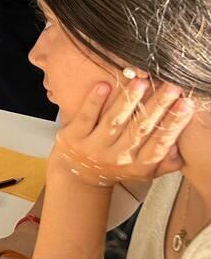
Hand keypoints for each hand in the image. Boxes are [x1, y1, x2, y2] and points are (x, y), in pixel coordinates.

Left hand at [50, 78, 192, 187]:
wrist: (77, 175)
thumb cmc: (115, 167)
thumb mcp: (142, 171)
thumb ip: (163, 161)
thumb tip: (180, 146)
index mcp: (138, 165)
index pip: (160, 143)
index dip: (173, 124)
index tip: (185, 104)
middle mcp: (118, 157)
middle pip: (140, 129)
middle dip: (157, 106)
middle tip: (170, 86)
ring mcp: (94, 147)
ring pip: (114, 121)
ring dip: (128, 101)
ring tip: (140, 82)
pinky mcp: (73, 137)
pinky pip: (86, 116)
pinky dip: (95, 101)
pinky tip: (104, 85)